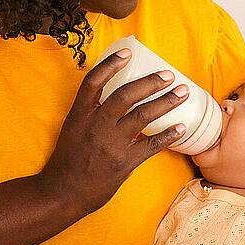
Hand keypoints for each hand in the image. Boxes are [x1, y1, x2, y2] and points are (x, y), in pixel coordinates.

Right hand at [39, 48, 188, 215]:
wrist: (62, 193)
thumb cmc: (67, 159)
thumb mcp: (72, 128)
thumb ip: (91, 111)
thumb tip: (116, 93)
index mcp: (80, 114)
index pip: (94, 81)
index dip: (110, 64)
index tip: (128, 52)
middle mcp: (95, 125)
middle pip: (126, 95)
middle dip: (150, 82)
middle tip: (168, 74)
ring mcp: (111, 144)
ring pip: (143, 115)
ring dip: (166, 101)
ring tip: (182, 92)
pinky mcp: (124, 163)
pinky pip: (151, 145)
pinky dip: (168, 135)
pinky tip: (182, 127)